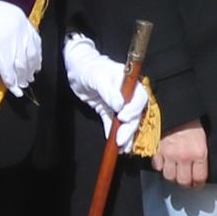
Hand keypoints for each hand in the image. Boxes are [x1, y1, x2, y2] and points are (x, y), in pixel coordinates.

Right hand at [0, 0, 43, 94]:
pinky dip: (11, 82)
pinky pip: (8, 71)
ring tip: (22, 85)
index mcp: (21, 20)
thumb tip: (14, 40)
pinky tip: (13, 88)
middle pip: (31, 56)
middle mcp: (20, 32)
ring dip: (22, 78)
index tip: (36, 64)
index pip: (35, 42)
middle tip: (30, 78)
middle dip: (31, 69)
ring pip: (21, 66)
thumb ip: (12, 26)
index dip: (37, 56)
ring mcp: (10, 43)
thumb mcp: (2, 13)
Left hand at [62, 33, 147, 149]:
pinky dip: (112, 132)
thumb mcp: (98, 77)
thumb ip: (109, 91)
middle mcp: (126, 94)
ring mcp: (116, 103)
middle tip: (121, 140)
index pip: (139, 97)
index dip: (135, 109)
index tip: (123, 117)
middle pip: (134, 113)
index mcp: (129, 82)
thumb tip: (120, 105)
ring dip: (124, 134)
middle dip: (129, 128)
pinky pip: (111, 123)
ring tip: (121, 148)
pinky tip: (111, 142)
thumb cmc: (89, 68)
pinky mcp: (107, 110)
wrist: (77, 68)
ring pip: (125, 121)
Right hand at [155, 118, 210, 187]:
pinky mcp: (157, 150)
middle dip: (185, 184)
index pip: (199, 178)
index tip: (197, 184)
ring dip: (172, 176)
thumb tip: (199, 168)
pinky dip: (160, 167)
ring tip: (175, 173)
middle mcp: (184, 156)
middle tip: (186, 181)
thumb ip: (201, 154)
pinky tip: (164, 163)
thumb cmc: (191, 120)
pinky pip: (157, 167)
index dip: (198, 184)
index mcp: (199, 153)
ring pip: (169, 177)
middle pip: (183, 181)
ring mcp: (169, 154)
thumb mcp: (203, 137)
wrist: (175, 108)